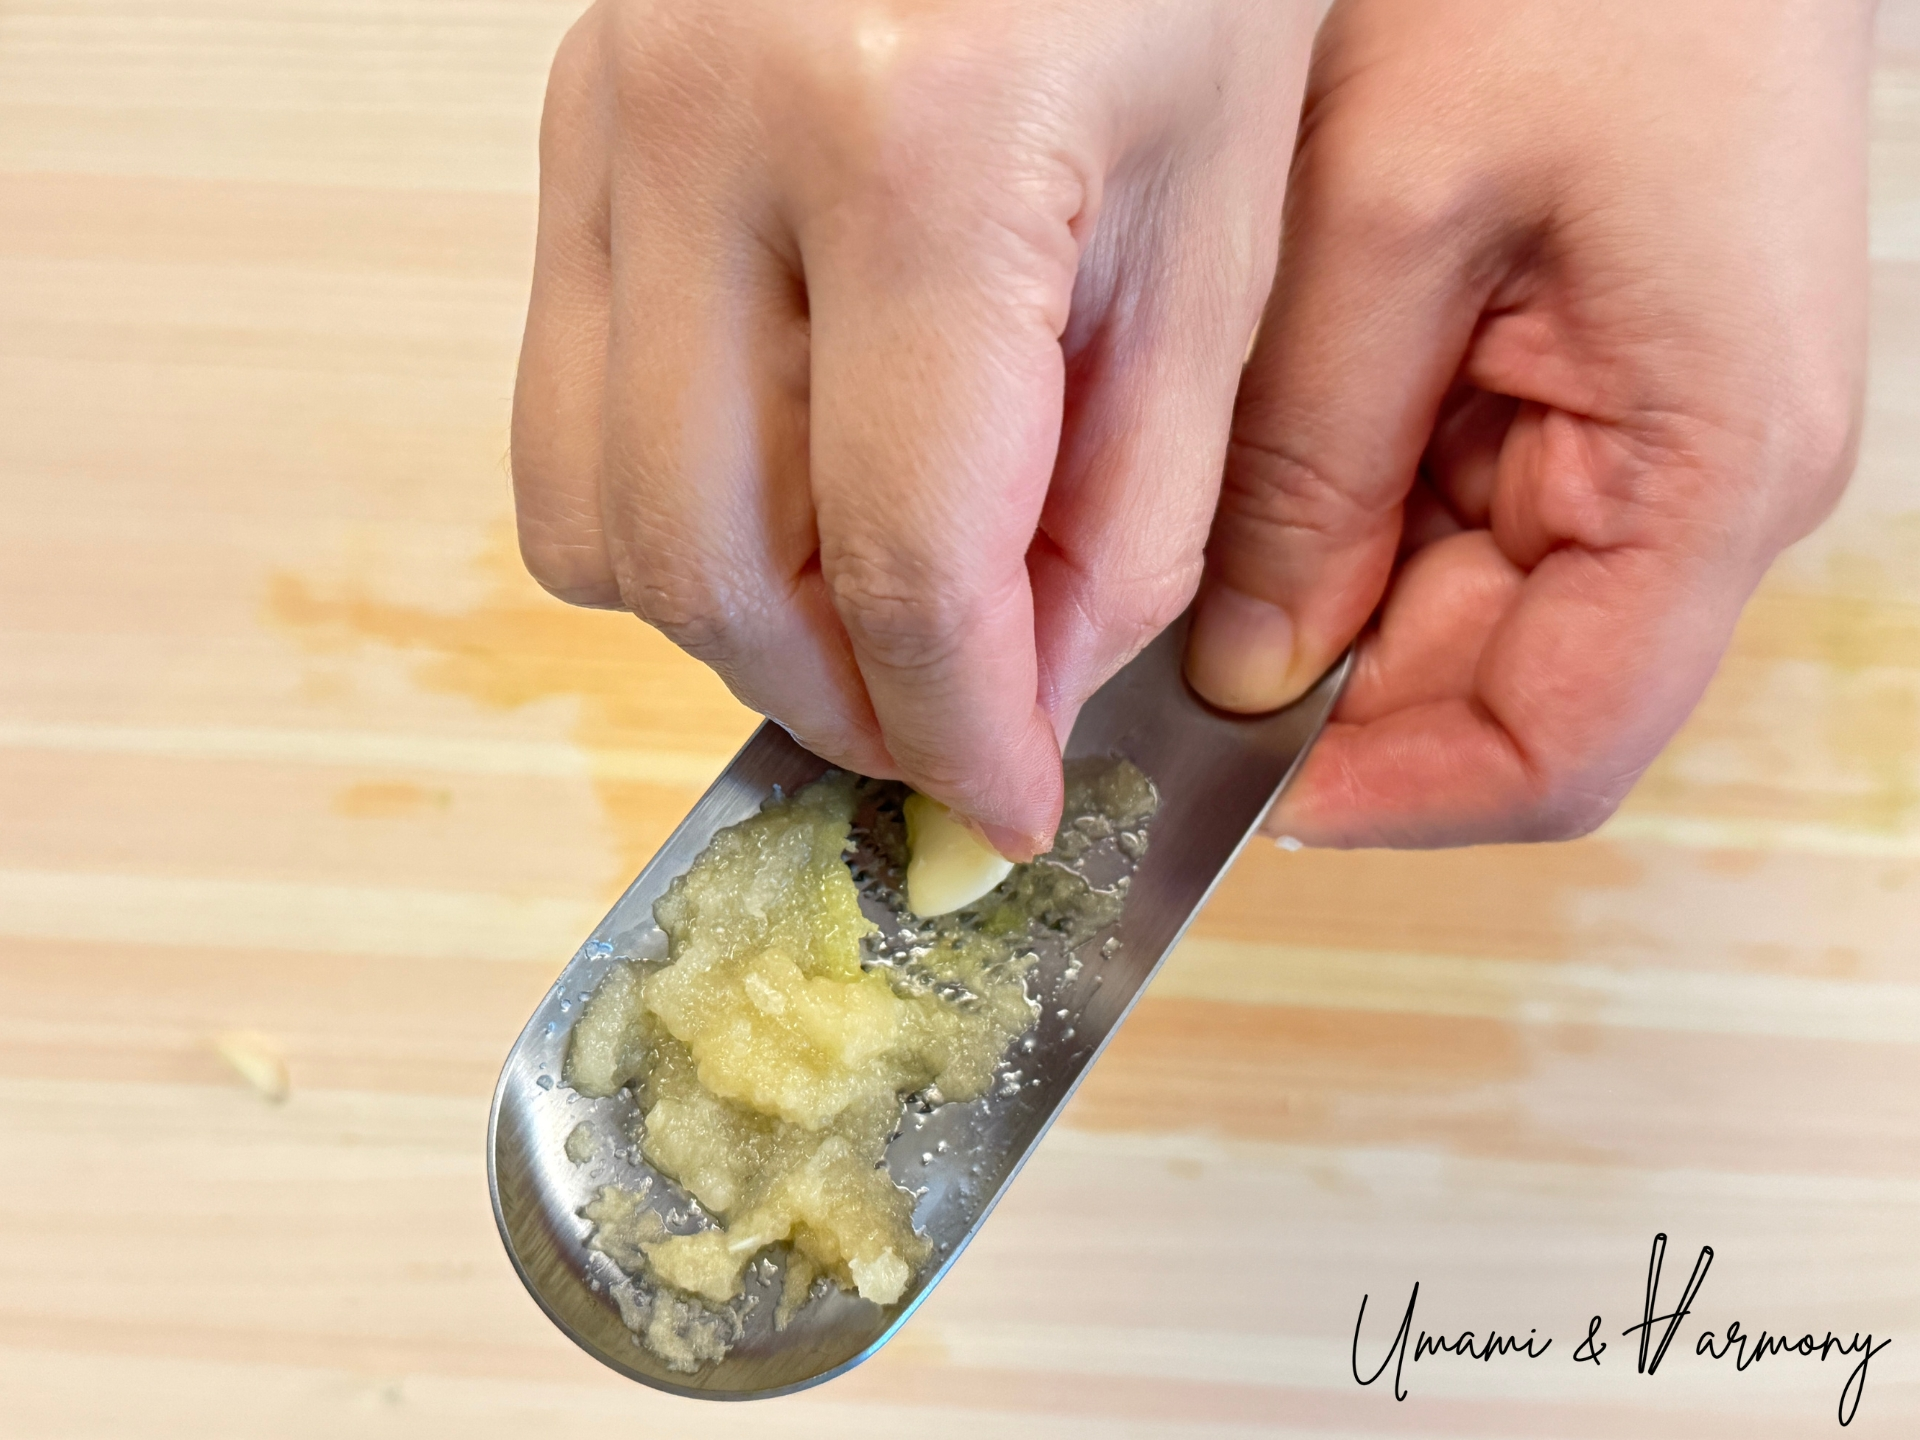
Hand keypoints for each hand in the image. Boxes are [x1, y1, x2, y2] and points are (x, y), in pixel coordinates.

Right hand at [511, 0, 1316, 857]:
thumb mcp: (1220, 232)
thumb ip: (1138, 500)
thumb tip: (1022, 696)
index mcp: (924, 152)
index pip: (909, 556)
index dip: (961, 731)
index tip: (1002, 812)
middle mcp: (714, 140)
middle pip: (712, 569)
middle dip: (841, 701)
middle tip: (946, 727)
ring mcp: (611, 132)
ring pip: (597, 520)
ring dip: (739, 624)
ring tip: (870, 612)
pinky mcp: (572, 138)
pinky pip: (559, 416)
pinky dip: (669, 516)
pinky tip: (788, 490)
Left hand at [1185, 0, 1872, 845]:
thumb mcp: (1395, 221)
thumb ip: (1315, 472)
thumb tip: (1247, 671)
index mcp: (1708, 471)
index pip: (1554, 752)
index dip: (1389, 798)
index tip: (1233, 792)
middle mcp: (1713, 490)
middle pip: (1507, 695)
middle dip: (1337, 697)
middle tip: (1170, 665)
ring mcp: (1665, 447)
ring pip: (1478, 618)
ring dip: (1340, 606)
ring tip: (1210, 538)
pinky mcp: (1610, 399)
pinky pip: (1476, 521)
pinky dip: (1366, 523)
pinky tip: (1281, 463)